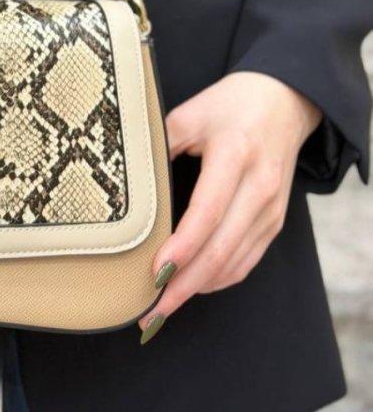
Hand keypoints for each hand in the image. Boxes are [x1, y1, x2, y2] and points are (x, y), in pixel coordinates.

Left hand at [139, 71, 320, 342]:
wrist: (284, 101)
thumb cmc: (231, 105)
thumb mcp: (190, 113)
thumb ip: (159, 144)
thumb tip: (127, 179)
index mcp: (236, 156)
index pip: (207, 213)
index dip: (181, 248)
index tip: (153, 271)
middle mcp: (259, 188)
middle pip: (221, 250)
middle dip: (184, 285)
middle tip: (150, 309)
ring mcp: (271, 209)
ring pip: (234, 262)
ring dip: (199, 289)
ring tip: (163, 305)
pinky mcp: (275, 221)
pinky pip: (246, 260)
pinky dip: (219, 279)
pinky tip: (192, 286)